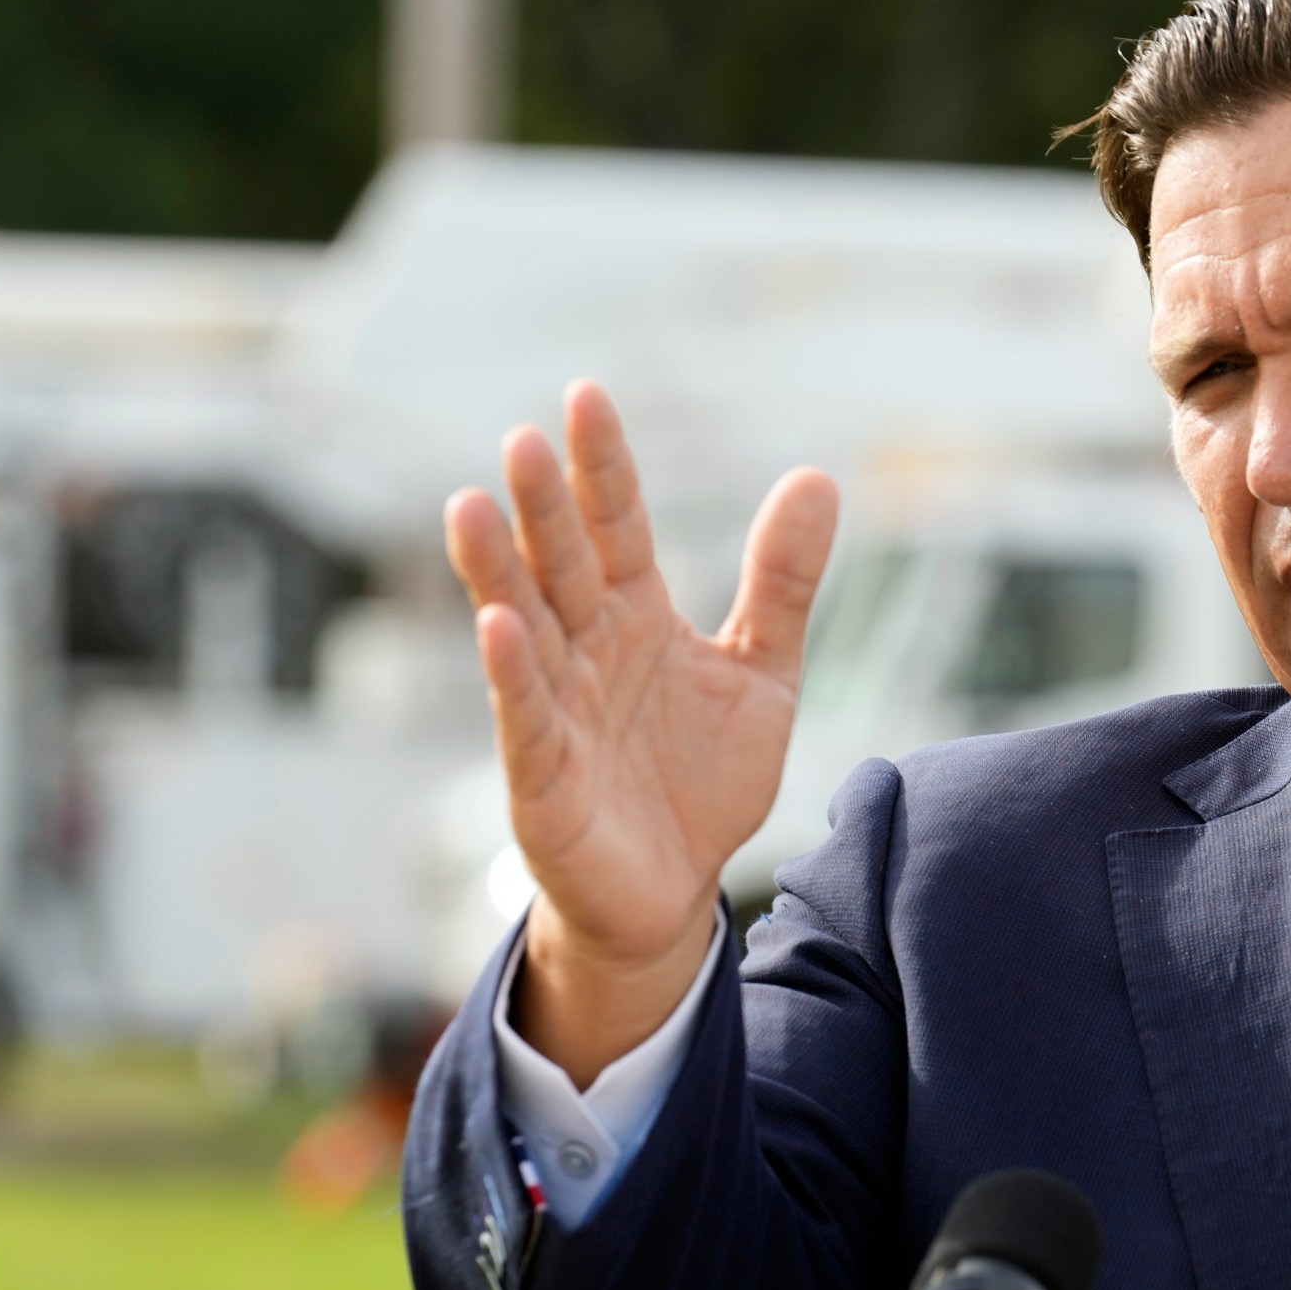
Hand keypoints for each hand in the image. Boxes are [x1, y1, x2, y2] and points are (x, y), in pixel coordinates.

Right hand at [444, 381, 839, 1083]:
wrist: (674, 892)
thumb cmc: (703, 780)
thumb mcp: (762, 672)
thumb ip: (783, 581)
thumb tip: (818, 476)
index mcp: (635, 616)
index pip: (614, 526)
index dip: (603, 468)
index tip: (587, 397)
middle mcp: (585, 649)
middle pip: (560, 563)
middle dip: (543, 505)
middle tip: (525, 439)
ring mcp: (556, 708)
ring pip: (521, 625)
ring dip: (496, 570)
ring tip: (472, 505)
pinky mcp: (543, 775)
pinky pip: (524, 716)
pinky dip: (512, 672)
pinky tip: (496, 625)